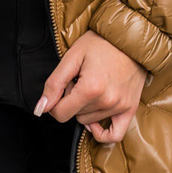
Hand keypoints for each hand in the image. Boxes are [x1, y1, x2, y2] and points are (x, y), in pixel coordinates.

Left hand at [33, 29, 148, 143]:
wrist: (130, 37)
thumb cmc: (100, 43)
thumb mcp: (72, 57)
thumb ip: (54, 84)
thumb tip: (41, 108)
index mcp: (90, 88)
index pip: (60, 113)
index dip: (55, 102)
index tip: (62, 87)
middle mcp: (107, 101)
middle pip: (75, 116)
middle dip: (73, 100)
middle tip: (81, 79)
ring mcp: (120, 106)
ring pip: (89, 121)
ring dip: (86, 108)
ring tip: (94, 85)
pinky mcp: (130, 108)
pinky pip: (115, 135)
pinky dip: (102, 133)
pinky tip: (95, 122)